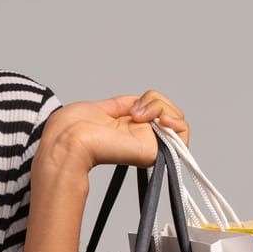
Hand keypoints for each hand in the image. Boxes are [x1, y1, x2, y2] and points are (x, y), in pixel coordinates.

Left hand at [43, 90, 190, 172]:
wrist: (70, 138)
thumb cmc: (75, 127)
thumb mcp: (104, 107)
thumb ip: (125, 105)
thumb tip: (140, 102)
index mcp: (128, 126)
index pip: (156, 111)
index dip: (152, 101)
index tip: (134, 105)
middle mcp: (142, 135)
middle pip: (169, 112)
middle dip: (157, 101)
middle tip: (135, 110)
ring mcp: (150, 143)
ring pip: (177, 119)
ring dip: (162, 107)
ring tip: (139, 116)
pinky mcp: (155, 150)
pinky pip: (182, 131)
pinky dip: (178, 121)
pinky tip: (162, 120)